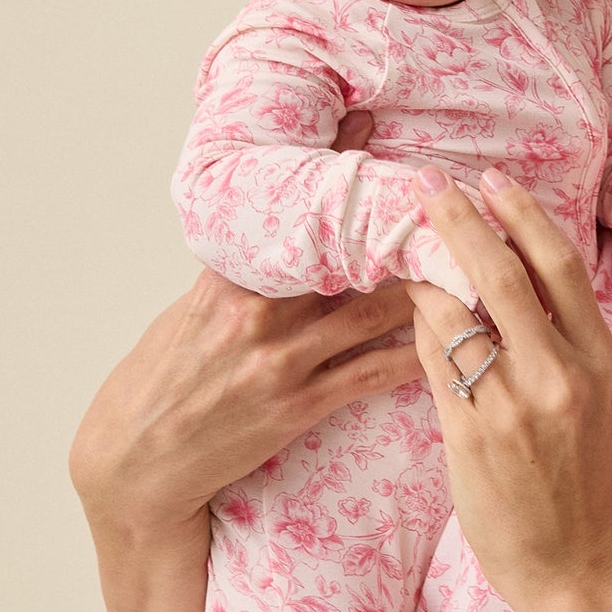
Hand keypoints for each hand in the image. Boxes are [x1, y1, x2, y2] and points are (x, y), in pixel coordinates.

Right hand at [70, 113, 420, 536]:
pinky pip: (372, 373)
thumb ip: (237, 272)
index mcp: (229, 278)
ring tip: (473, 263)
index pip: (295, 219)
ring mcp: (282, 360)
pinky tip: (456, 338)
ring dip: (427, 288)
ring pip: (373, 312)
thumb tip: (275, 231)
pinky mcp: (299, 406)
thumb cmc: (163, 379)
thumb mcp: (188, 309)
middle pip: (347, 258)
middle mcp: (258, 312)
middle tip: (456, 207)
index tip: (386, 152)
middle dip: (402, 233)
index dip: (343, 184)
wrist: (137, 459)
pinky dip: (417, 355)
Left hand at [405, 165, 611, 611]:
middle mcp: (561, 373)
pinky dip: (414, 325)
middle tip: (428, 184)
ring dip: (422, 270)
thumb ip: (556, 340)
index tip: (491, 180)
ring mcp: (514, 404)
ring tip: (398, 240)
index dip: (523, 213)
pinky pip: (431, 361)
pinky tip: (398, 305)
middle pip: (505, 272)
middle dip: (461, 219)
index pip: (561, 264)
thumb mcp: (588, 398)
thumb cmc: (575, 478)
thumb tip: (503, 273)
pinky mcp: (471, 434)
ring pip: (456, 312)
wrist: (571, 564)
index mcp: (599, 358)